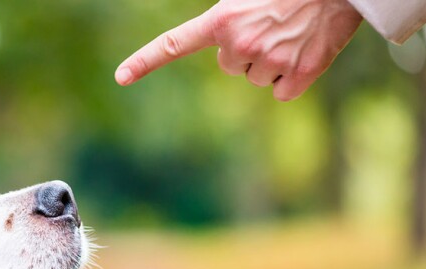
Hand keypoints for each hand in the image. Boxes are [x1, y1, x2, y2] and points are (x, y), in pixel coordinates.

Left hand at [115, 0, 362, 100]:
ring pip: (257, 78)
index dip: (145, 61)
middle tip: (272, 26)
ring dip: (271, 62)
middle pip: (231, 66)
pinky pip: (282, 91)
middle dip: (247, 52)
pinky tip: (304, 52)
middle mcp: (240, 44)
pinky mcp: (299, 76)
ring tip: (292, 33)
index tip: (121, 76)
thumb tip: (222, 43)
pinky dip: (293, 78)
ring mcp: (270, 61)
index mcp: (223, 20)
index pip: (175, 43)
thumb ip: (228, 21)